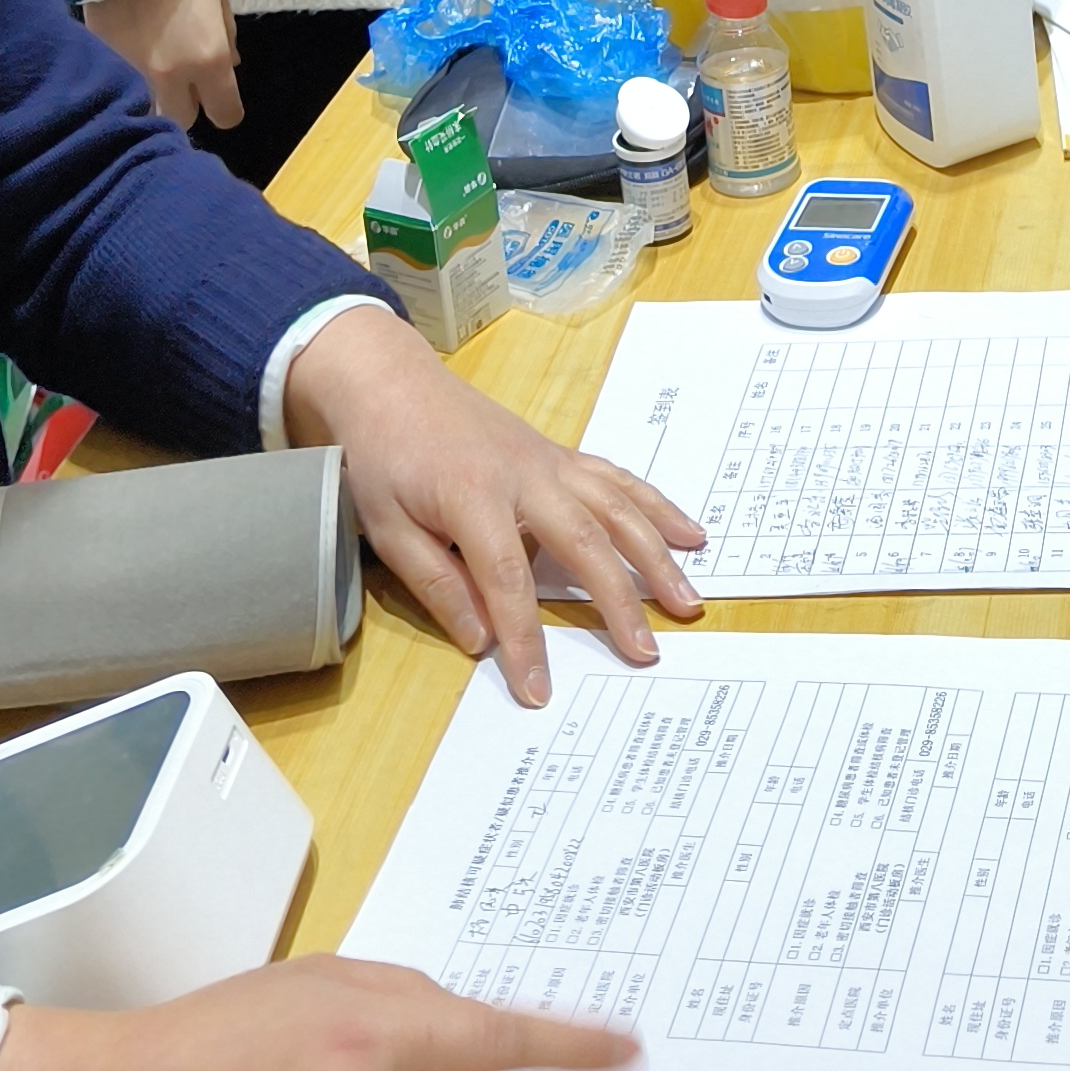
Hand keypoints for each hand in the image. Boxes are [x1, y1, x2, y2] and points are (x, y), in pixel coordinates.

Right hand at [84, 0, 242, 134]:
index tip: (219, 95)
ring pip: (150, 113)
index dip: (225, 106)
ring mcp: (135, 76)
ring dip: (157, 101)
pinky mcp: (106, 67)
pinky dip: (129, 83)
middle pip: (184, 120)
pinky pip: (123, 89)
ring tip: (156, 77)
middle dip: (188, 105)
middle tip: (184, 82)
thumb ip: (227, 36)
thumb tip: (232, 65)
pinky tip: (130, 63)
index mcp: (208, 60)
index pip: (225, 113)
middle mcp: (172, 78)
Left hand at [285, 299, 704, 701]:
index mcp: (475, 496)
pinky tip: (687, 533)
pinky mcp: (559, 455)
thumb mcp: (387, 527)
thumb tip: (481, 641)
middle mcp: (526, 476)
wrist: (389, 381)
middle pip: (585, 543)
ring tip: (686, 598)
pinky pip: (617, 481)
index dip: (526, 639)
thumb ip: (436, 583)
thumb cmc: (382, 455)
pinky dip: (656, 506)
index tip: (538, 689)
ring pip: (616, 508)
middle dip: (618, 601)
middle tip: (646, 651)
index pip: (508, 581)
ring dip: (656, 554)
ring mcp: (550, 462)